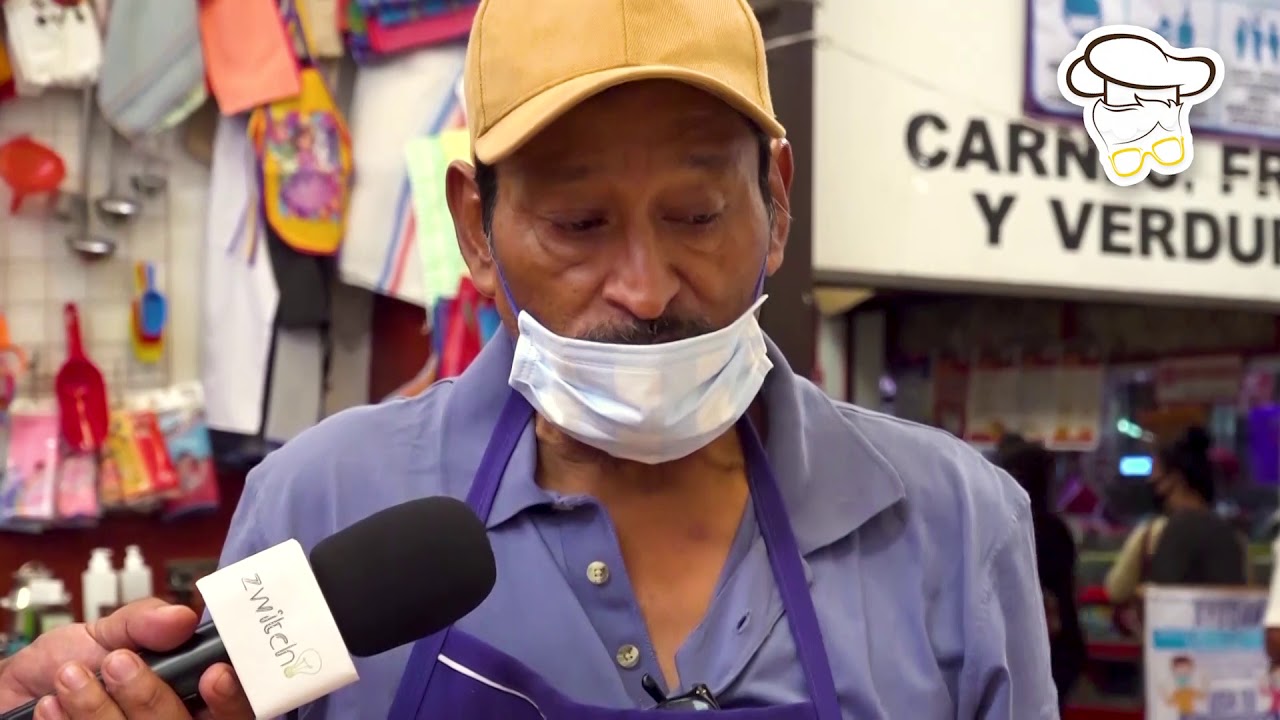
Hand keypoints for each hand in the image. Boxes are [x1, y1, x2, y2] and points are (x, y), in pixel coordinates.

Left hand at [0, 598, 254, 718]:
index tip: (213, 674)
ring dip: (99, 710)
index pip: (237, 708)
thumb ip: (143, 622)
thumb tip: (182, 617)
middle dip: (149, 697)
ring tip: (70, 676)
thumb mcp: (104, 632)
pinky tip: (52, 706)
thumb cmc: (66, 668)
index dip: (233, 697)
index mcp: (190, 699)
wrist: (13, 698)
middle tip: (117, 662)